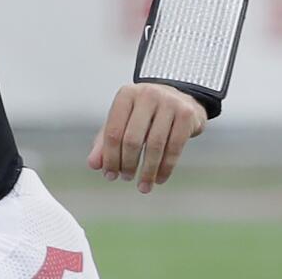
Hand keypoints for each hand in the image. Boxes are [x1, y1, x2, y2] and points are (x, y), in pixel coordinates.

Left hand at [87, 83, 206, 193]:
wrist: (180, 98)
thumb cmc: (144, 113)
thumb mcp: (123, 121)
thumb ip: (105, 141)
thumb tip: (93, 165)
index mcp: (126, 95)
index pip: (113, 131)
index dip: (110, 157)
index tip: (109, 175)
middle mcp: (147, 95)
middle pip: (132, 139)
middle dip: (127, 164)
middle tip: (125, 178)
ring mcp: (169, 103)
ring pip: (155, 145)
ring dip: (147, 171)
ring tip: (143, 186)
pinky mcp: (187, 114)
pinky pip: (175, 147)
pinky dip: (166, 168)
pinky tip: (159, 179)